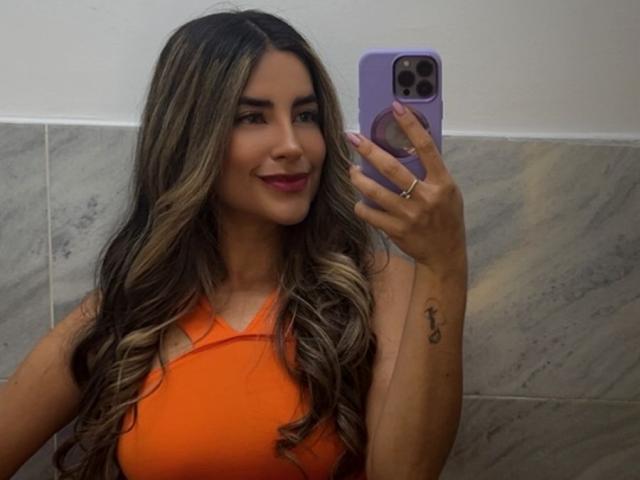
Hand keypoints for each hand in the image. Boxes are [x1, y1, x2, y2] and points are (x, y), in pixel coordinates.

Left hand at [346, 101, 466, 276]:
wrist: (444, 252)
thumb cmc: (445, 217)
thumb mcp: (448, 191)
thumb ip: (431, 172)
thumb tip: (409, 146)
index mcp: (442, 183)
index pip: (426, 147)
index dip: (410, 125)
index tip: (396, 107)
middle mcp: (426, 197)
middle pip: (392, 168)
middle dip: (369, 150)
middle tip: (353, 137)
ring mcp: (410, 215)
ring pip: (376, 191)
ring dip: (359, 178)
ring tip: (352, 170)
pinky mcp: (397, 230)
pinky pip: (370, 214)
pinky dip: (361, 206)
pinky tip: (359, 201)